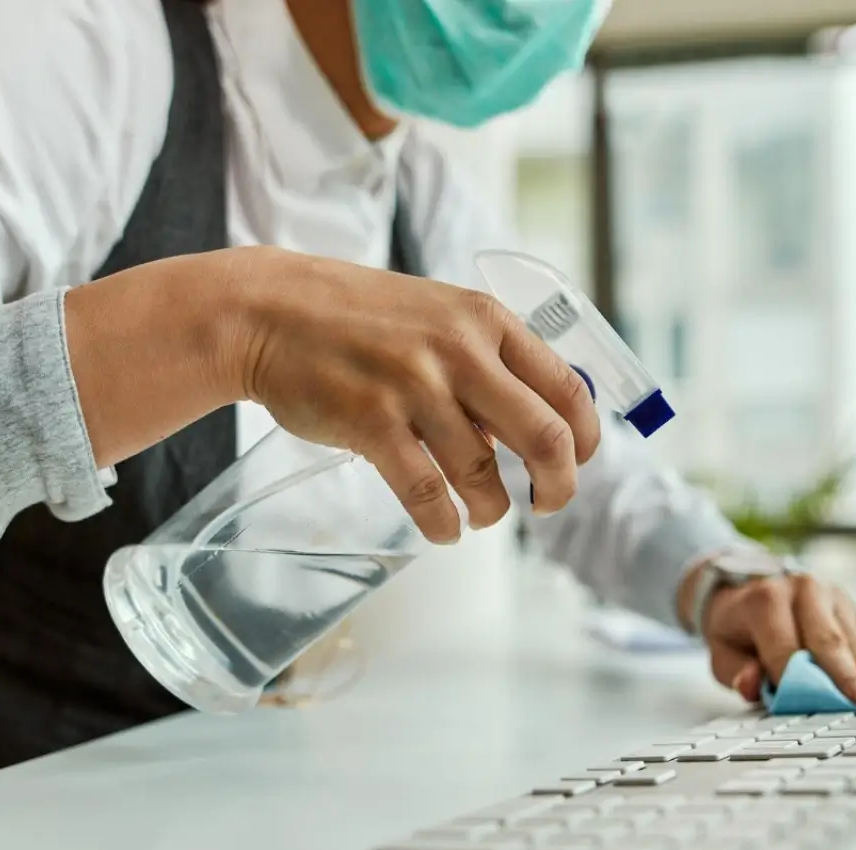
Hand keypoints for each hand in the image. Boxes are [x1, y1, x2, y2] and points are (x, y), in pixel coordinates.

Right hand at [219, 247, 600, 542]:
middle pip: (544, 436)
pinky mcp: (372, 423)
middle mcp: (460, 351)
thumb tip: (530, 430)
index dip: (586, 436)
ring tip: (482, 516)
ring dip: (491, 509)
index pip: (566, 387)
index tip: (580, 462)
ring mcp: (415, 387)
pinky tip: (445, 530)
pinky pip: (425, 492)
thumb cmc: (357, 317)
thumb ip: (488, 362)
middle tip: (547, 504)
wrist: (269, 311)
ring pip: (483, 472)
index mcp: (486, 321)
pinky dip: (443, 523)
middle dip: (557, 485)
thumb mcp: (438, 315)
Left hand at [699, 573, 855, 705]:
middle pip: (827, 640)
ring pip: (853, 639)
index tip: (812, 707)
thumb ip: (735, 672)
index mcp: (765, 599)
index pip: (784, 647)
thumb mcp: (722, 650)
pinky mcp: (850, 606)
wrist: (751, 592)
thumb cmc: (739, 629)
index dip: (797, 680)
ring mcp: (832, 594)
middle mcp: (803, 589)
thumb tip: (752, 684)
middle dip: (846, 675)